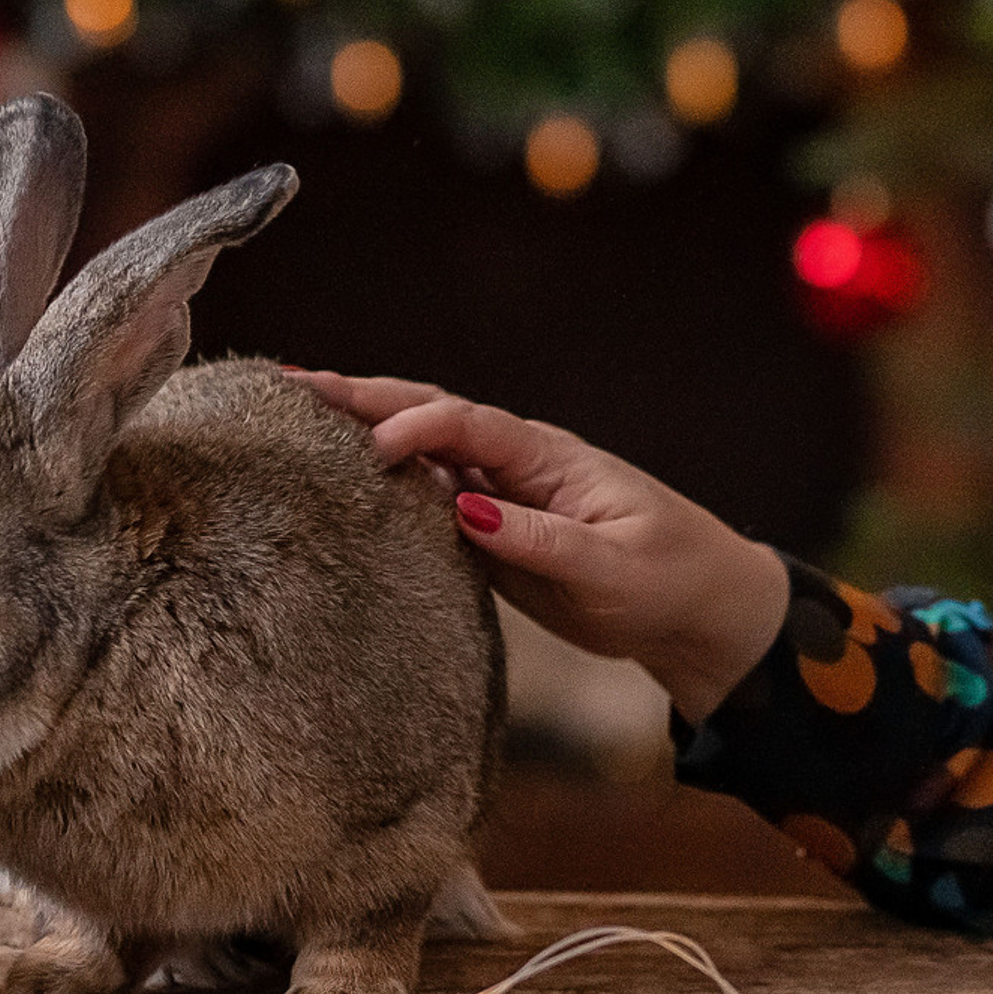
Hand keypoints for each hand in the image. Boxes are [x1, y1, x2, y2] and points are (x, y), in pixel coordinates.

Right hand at [287, 371, 790, 720]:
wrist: (699, 611)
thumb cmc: (670, 579)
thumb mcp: (614, 568)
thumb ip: (542, 541)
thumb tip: (464, 511)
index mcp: (550, 458)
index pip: (473, 427)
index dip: (421, 428)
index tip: (375, 447)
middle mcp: (517, 465)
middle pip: (432, 416)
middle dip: (366, 397)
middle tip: (293, 382)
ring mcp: (500, 496)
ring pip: (421, 452)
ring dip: (361, 429)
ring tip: (293, 412)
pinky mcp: (491, 534)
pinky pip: (425, 501)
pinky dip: (379, 482)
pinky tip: (335, 475)